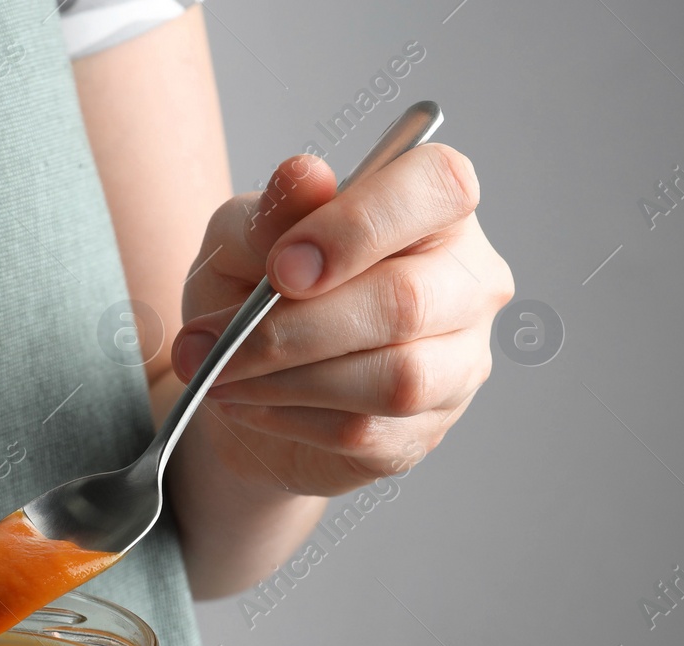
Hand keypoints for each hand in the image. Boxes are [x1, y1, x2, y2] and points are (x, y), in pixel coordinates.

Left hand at [171, 147, 513, 497]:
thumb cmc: (253, 294)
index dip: (357, 226)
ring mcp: (458, 362)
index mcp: (431, 209)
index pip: (437, 186)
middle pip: (407, 301)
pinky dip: (290, 418)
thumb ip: (269, 214)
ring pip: (395, 378)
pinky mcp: (426, 429)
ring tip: (223, 376)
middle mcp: (466, 281)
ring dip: (287, 381)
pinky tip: (249, 403)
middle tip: (218, 342)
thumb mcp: (238, 241)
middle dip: (294, 328)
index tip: (280, 268)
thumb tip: (305, 177)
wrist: (238, 383)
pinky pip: (366, 431)